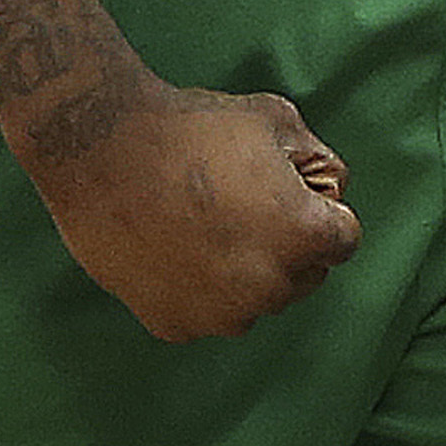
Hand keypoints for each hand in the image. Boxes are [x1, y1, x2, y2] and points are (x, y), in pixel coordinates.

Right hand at [29, 84, 360, 342]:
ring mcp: (218, 314)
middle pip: (303, 275)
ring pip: (254, 300)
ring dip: (244, 273)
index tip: (288, 192)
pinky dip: (198, 289)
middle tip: (241, 204)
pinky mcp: (173, 324)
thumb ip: (318, 159)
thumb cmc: (193, 129)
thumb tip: (326, 187)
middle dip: (287, 245)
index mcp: (303, 237)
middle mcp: (268, 288)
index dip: (320, 209)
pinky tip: (175, 248)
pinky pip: (205, 313)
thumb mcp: (277, 120)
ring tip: (204, 224)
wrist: (103, 152)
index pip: (342, 240)